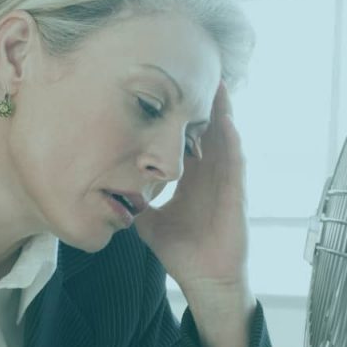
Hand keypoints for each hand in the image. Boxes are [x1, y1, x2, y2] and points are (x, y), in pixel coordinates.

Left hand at [134, 83, 249, 294]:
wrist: (205, 279)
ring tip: (217, 81)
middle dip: (204, 101)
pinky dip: (232, 141)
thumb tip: (109, 191)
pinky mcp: (237, 194)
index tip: (171, 87)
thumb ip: (135, 203)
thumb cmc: (182, 252)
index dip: (182, 114)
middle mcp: (212, 175)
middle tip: (198, 67)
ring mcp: (227, 182)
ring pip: (226, 138)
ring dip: (223, 111)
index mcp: (193, 178)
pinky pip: (236, 162)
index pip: (188, 138)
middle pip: (209, 128)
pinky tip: (226, 121)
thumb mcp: (149, 222)